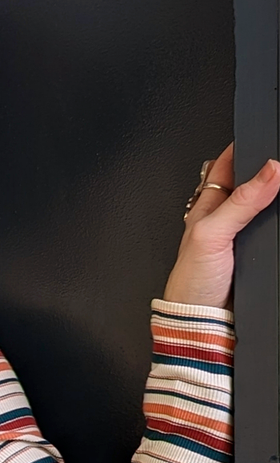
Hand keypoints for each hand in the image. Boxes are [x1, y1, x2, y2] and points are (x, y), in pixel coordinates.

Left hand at [163, 144, 279, 308]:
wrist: (203, 323)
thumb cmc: (192, 282)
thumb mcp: (212, 234)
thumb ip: (240, 202)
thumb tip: (270, 171)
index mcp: (208, 205)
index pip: (229, 164)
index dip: (247, 149)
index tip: (269, 140)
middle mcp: (227, 217)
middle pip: (256, 184)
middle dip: (271, 174)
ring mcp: (244, 236)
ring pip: (270, 208)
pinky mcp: (259, 254)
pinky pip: (277, 234)